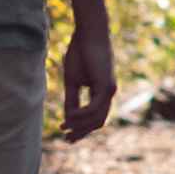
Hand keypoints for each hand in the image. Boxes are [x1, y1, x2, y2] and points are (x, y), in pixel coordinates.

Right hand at [57, 23, 116, 140]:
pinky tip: (70, 116)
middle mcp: (108, 94)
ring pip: (97, 118)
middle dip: (82, 132)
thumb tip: (68, 118)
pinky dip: (82, 115)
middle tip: (67, 139)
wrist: (89, 33)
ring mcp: (110, 91)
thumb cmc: (80, 53)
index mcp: (101, 92)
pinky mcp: (107, 86)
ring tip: (65, 126)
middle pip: (98, 122)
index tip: (65, 134)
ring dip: (80, 125)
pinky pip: (95, 108)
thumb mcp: (72, 81)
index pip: (94, 117)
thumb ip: (71, 100)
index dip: (81, 128)